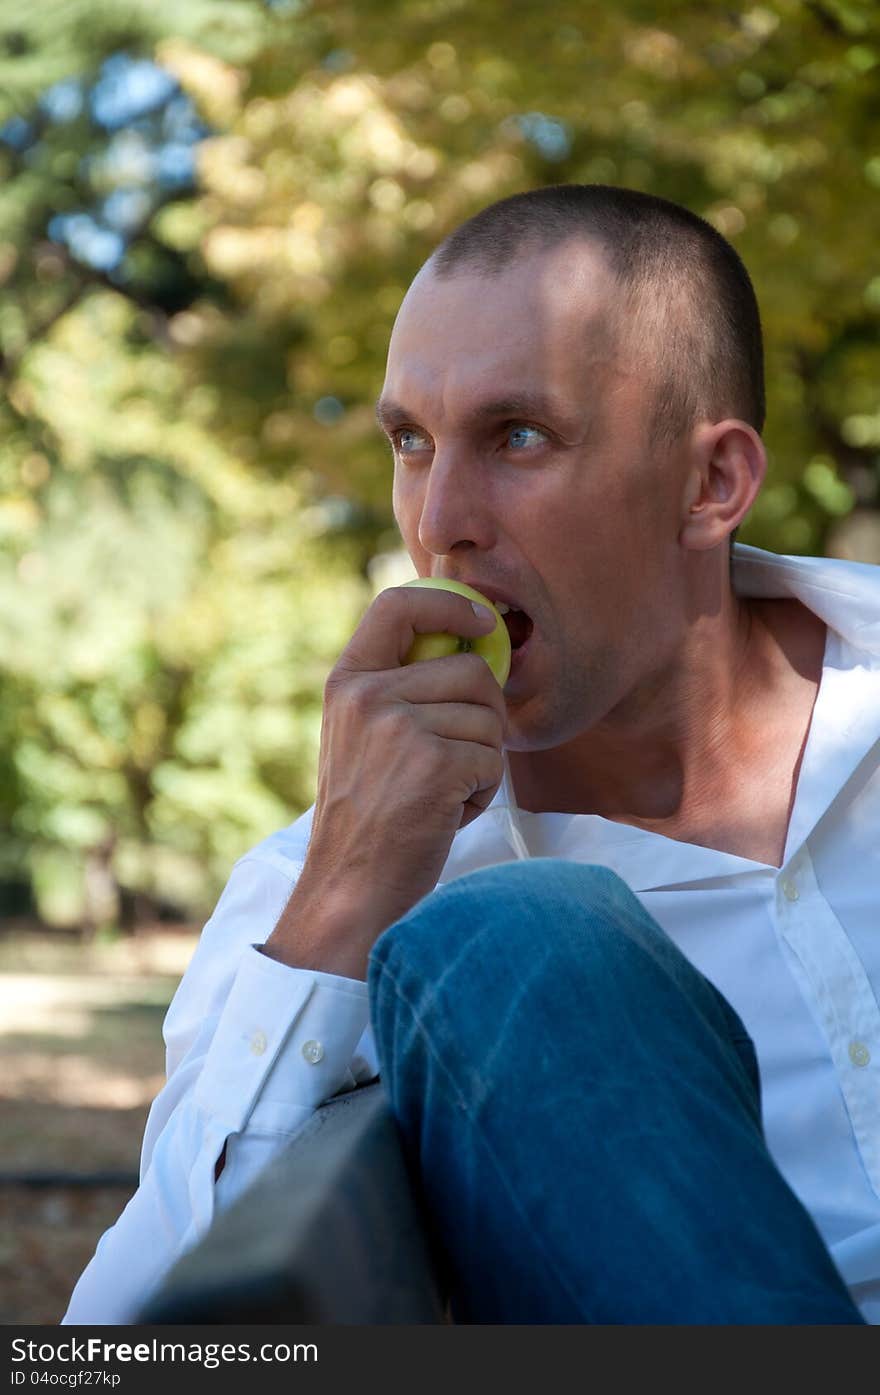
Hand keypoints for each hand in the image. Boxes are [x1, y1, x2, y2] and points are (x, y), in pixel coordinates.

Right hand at [265, 585, 507, 976]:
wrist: (349, 886)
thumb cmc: (367, 817)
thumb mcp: (360, 736)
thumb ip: (398, 689)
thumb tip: (475, 648)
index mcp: (346, 681)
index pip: (397, 605)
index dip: (450, 605)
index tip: (483, 625)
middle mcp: (367, 696)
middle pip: (470, 670)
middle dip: (483, 716)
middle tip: (457, 759)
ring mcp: (399, 728)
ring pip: (488, 718)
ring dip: (481, 761)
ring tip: (442, 793)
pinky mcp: (433, 765)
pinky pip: (492, 760)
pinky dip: (482, 792)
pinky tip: (447, 813)